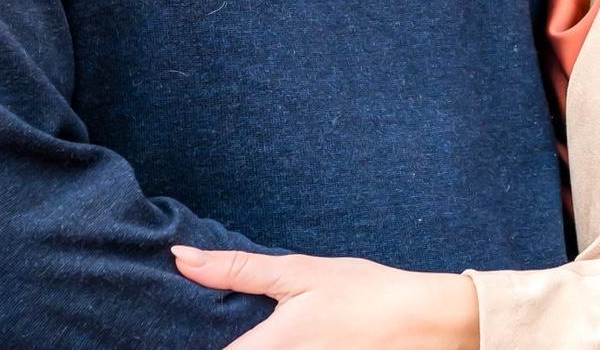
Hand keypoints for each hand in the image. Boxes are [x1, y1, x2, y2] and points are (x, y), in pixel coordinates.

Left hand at [171, 246, 479, 349]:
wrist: (422, 324)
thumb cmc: (362, 294)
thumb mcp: (298, 273)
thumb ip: (237, 270)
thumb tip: (181, 258)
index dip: (187, 338)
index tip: (178, 321)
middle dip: (223, 338)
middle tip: (221, 317)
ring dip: (247, 342)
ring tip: (269, 324)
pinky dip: (274, 349)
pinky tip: (286, 335)